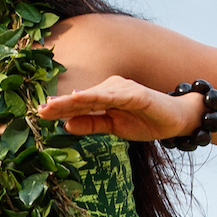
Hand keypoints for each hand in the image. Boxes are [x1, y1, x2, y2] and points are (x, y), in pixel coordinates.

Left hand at [36, 77, 204, 144]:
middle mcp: (111, 88)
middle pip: (81, 97)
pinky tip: (85, 99)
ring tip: (54, 106)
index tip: (40, 113)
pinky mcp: (137, 94)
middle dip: (60, 104)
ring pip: (93, 95)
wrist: (177, 119)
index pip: (78, 104)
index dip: (59, 108)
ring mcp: (124, 89)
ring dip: (73, 100)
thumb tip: (66, 126)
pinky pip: (115, 97)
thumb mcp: (114, 127)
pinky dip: (99, 98)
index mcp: (104, 96)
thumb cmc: (146, 121)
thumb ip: (91, 125)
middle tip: (40, 110)